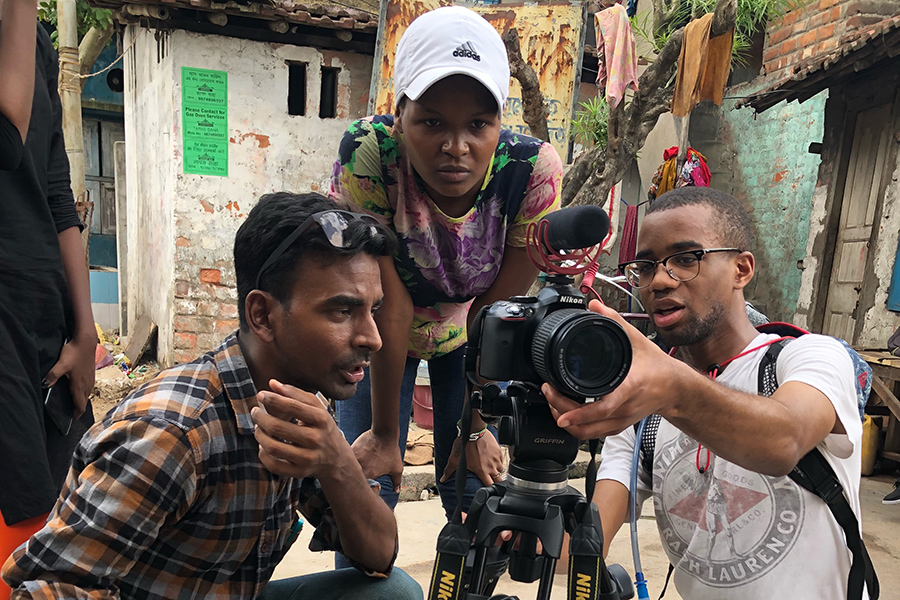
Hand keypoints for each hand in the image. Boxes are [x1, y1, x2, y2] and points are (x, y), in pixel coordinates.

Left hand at [44, 334, 96, 418]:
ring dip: (82, 400)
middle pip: (84, 401)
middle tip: (71, 413)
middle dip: (79, 408)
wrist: (86, 341)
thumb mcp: (61, 364)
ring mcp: (90, 378)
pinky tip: (79, 388)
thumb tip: (44, 385)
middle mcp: (87, 384)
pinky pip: (89, 388)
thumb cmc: (74, 352)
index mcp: (79, 385)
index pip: (80, 404)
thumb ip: (53, 375)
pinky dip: (84, 392)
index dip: (77, 413)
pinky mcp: (91, 373)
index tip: (73, 419)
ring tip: (75, 403)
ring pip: (87, 394)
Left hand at [252, 379, 351, 479]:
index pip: (293, 406)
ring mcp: (308, 458)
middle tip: (255, 412)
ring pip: (273, 447)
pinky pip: (273, 465)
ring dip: (259, 435)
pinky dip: (263, 454)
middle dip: (260, 418)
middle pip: (278, 427)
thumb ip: (294, 394)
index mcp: (322, 419)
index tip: (261, 395)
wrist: (336, 459)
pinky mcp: (300, 472)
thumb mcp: (316, 408)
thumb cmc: (322, 427)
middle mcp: (316, 439)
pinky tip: (263, 446)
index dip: (273, 399)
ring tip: (258, 428)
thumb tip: (271, 383)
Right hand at [350, 429, 402, 493]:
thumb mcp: (397, 468)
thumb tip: (396, 490)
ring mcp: (354, 458)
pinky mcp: (352, 449)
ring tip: (359, 464)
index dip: (363, 485)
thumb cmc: (391, 451)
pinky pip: (348, 456)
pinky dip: (351, 457)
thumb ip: (396, 481)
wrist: (384, 433)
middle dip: (357, 476)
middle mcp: (359, 468)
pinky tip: (356, 456)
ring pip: (350, 466)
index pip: (362, 485)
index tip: (366, 483)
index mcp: (369, 475)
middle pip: (354, 476)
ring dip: (353, 467)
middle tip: (363, 473)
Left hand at [440, 429, 503, 486]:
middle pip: (499, 479)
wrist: (473, 430)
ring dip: (497, 470)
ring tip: (492, 469)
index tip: (487, 487)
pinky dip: (498, 461)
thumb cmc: (464, 444)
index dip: (489, 488)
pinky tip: (493, 459)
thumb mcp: (454, 459)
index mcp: (481, 471)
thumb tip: (442, 480)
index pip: (490, 485)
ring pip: (501, 469)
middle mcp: (491, 466)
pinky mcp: (499, 451)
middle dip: (496, 481)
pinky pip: (501, 459)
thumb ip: (449, 471)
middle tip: (492, 479)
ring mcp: (496, 458)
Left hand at [544, 300, 675, 439]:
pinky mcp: (619, 425)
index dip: (579, 414)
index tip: (562, 415)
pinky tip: (566, 414)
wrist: (675, 388)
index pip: (602, 408)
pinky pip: (594, 434)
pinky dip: (577, 427)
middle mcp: (624, 409)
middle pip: (587, 425)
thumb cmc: (659, 368)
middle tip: (549, 393)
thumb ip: (615, 321)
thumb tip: (596, 306)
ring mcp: (621, 420)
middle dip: (562, 412)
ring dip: (568, 422)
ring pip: (588, 434)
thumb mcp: (638, 340)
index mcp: (628, 389)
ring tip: (553, 403)